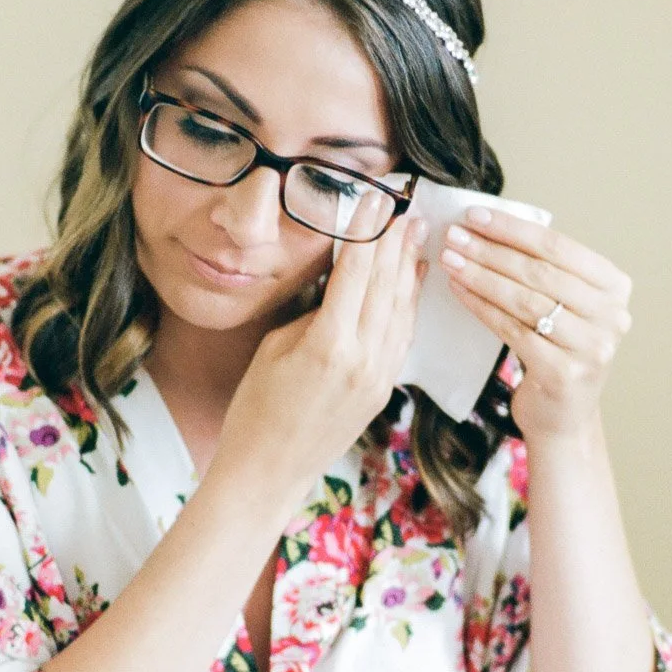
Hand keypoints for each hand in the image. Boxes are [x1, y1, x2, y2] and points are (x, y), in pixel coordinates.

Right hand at [217, 195, 428, 496]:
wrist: (269, 471)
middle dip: (394, 240)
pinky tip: (411, 279)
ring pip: (401, 308)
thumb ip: (313, 311)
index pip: (356, 271)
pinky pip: (402, 335)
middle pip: (385, 284)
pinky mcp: (383, 389)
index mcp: (329, 343)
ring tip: (415, 231)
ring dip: (408, 266)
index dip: (367, 230)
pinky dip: (409, 302)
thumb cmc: (256, 409)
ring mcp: (378, 376)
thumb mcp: (275, 346)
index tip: (375, 199)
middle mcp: (363, 358)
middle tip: (405, 204)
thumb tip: (339, 280)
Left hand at [439, 206, 632, 442]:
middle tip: (454, 235)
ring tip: (450, 259)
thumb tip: (487, 226)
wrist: (564, 415)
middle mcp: (612, 315)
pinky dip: (481, 307)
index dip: (514, 229)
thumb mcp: (565, 305)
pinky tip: (458, 291)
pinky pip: (512, 330)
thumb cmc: (557, 350)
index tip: (475, 215)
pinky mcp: (564, 373)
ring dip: (481, 276)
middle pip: (540, 272)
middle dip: (491, 250)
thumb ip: (544, 270)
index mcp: (615, 287)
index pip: (559, 247)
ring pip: (524, 300)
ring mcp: (592, 347)